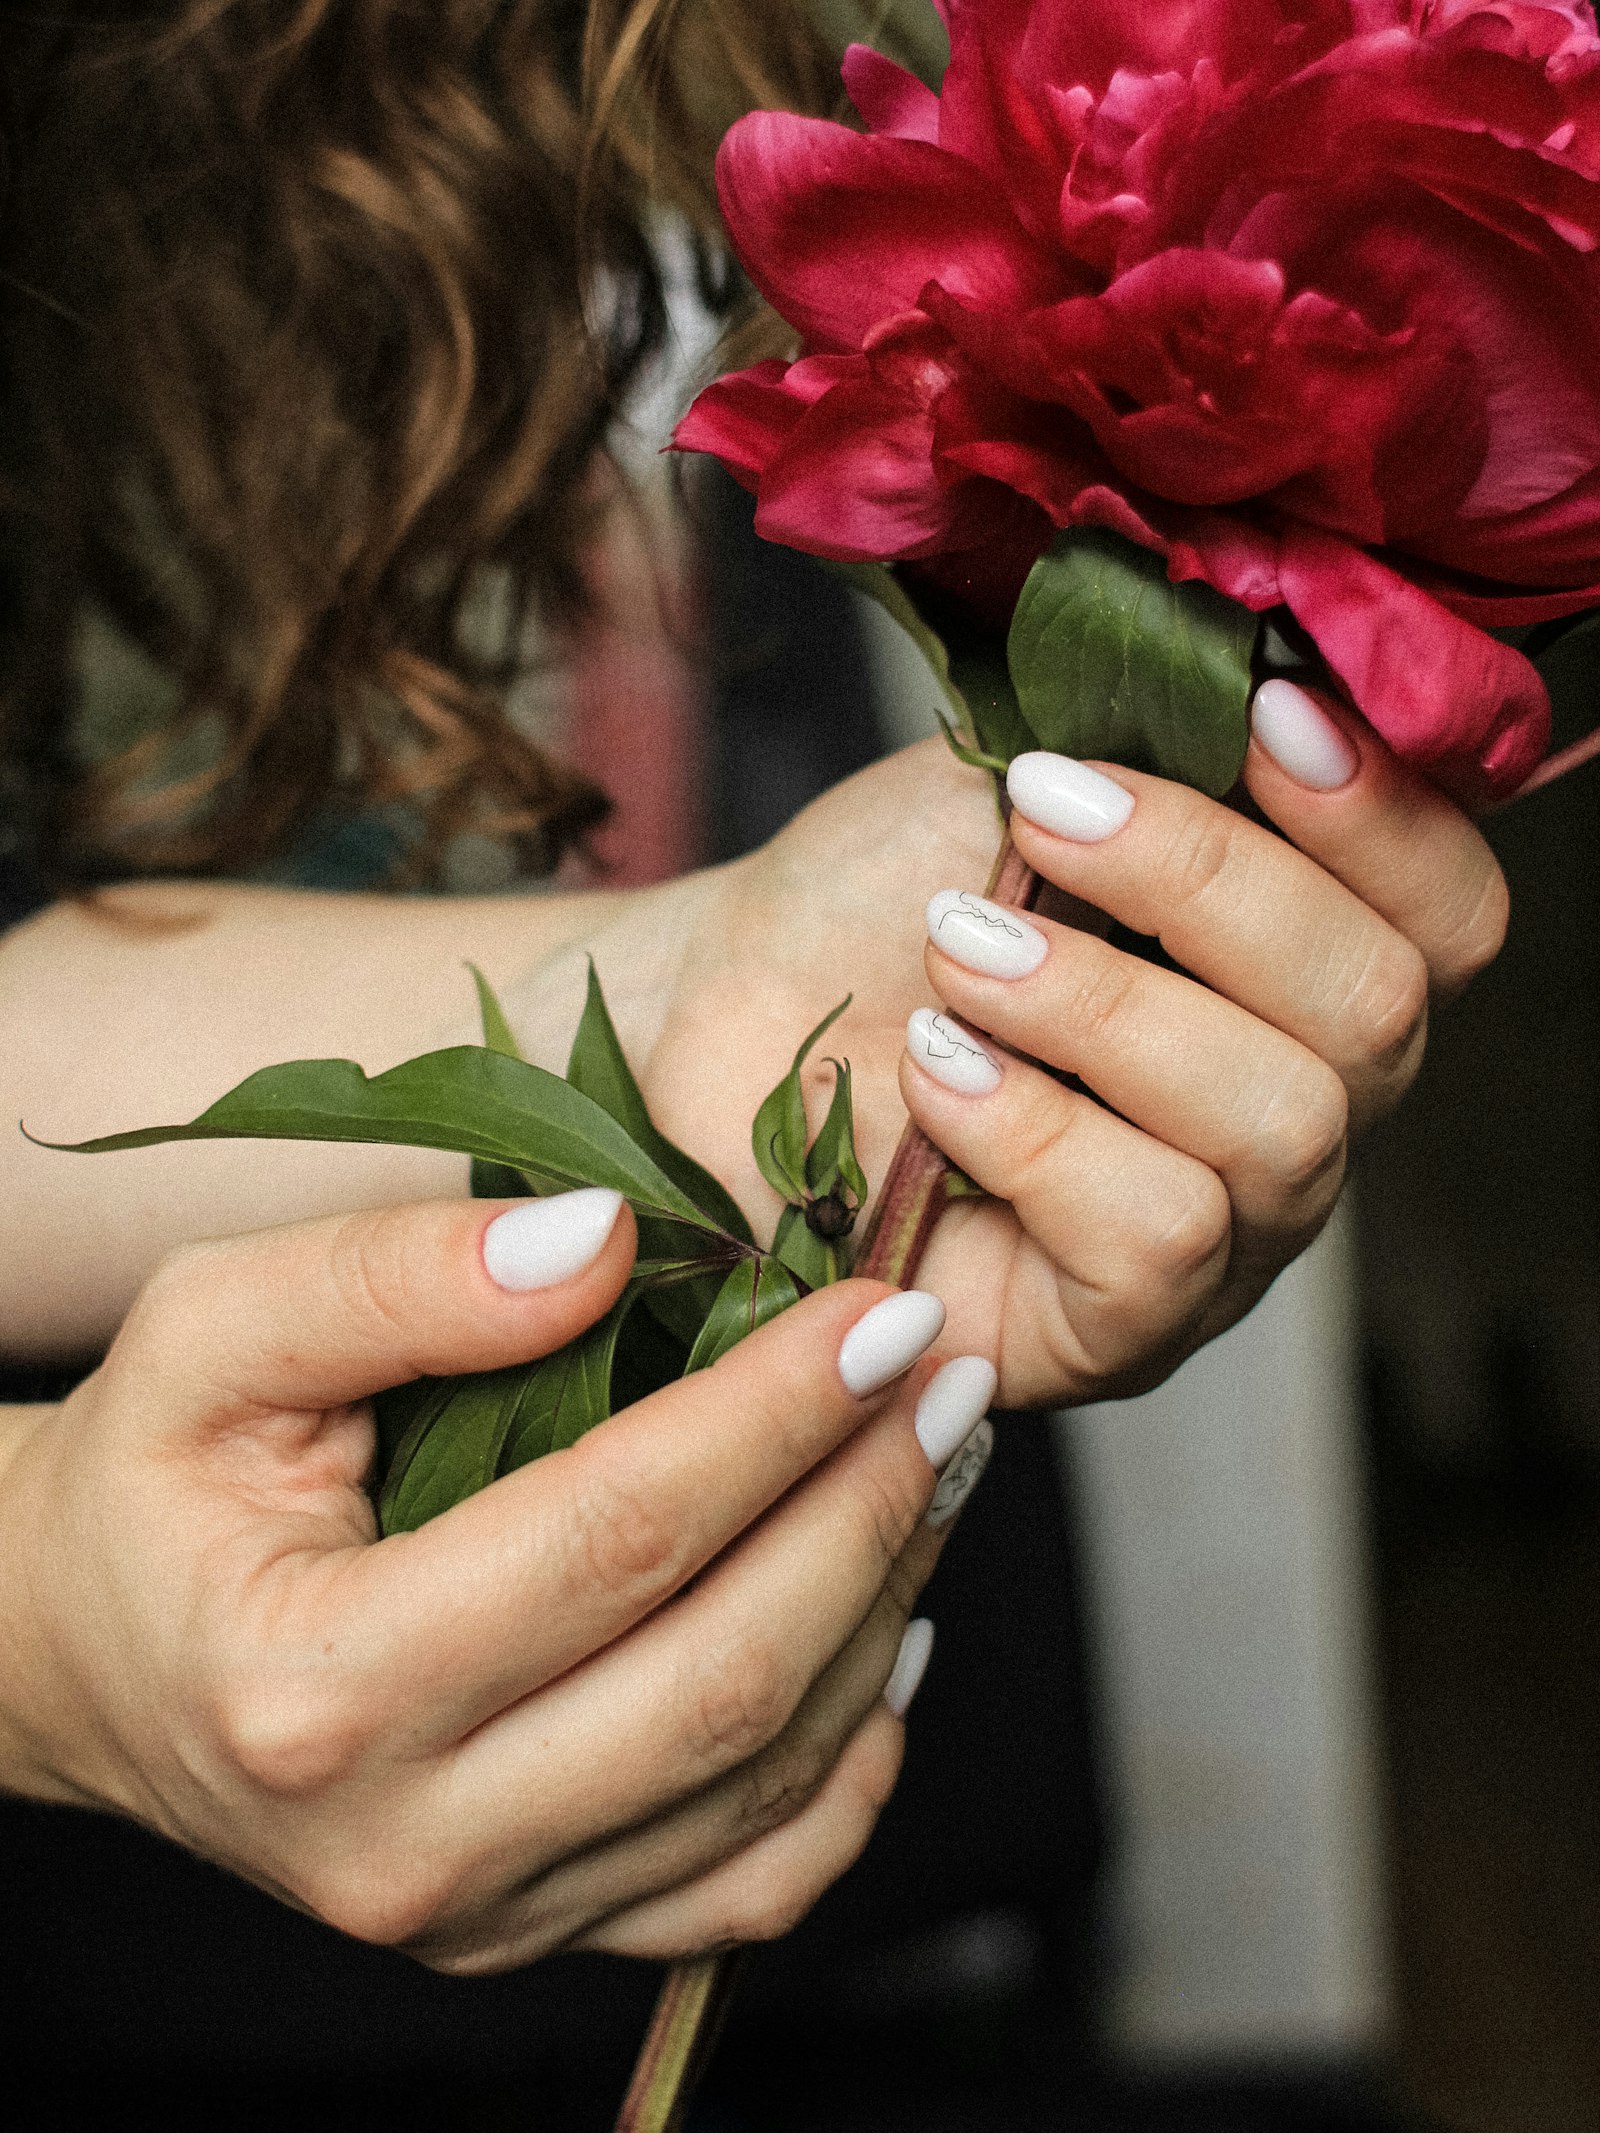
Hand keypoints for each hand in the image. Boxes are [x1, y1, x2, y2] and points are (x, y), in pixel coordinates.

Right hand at [0, 1192, 989, 1968]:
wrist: (88, 1659)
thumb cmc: (152, 1483)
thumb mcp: (212, 1332)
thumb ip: (395, 1278)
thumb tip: (606, 1243)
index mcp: (318, 1687)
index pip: (614, 1537)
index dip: (771, 1414)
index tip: (874, 1307)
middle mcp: (406, 1841)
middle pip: (720, 1679)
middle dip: (865, 1508)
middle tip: (946, 1375)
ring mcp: (479, 1913)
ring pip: (760, 1782)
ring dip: (881, 1605)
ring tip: (937, 1460)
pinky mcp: (530, 1931)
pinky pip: (746, 1886)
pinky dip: (848, 1764)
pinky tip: (886, 1631)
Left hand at [630, 688, 1506, 1406]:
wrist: (721, 1008)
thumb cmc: (880, 900)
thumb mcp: (1028, 782)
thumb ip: (1168, 740)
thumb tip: (1273, 670)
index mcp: (1297, 974)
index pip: (1448, 916)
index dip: (1385, 814)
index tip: (1261, 712)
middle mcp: (1290, 1109)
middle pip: (1377, 1013)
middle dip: (1207, 885)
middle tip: (1041, 819)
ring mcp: (1220, 1234)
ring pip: (1278, 1126)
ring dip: (1100, 1009)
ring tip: (957, 951)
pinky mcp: (1116, 1329)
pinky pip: (1160, 1235)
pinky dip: (1036, 1131)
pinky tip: (936, 1076)